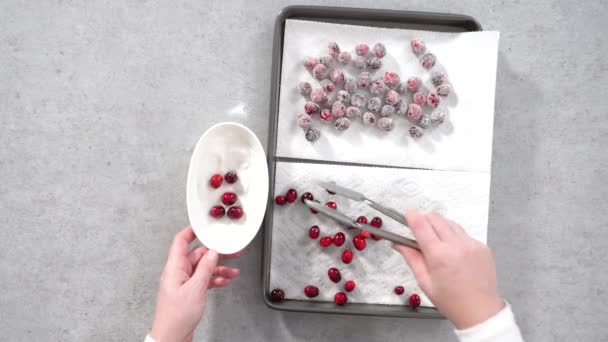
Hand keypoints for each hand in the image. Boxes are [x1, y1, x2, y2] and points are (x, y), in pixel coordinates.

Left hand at [150, 226, 240, 341]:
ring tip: (233, 272)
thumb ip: (205, 268)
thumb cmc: (177, 316)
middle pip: (198, 255)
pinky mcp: (189, 292)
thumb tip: (212, 253)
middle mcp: (178, 272)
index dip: (192, 231)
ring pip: (203, 268)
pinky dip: (214, 279)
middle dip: (215, 253)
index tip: (204, 225)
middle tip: (231, 250)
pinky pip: (203, 280)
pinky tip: (224, 281)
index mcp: (175, 267)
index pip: (181, 241)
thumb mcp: (195, 288)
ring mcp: (183, 282)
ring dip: (218, 269)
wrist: (172, 337)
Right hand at [394, 210, 503, 328]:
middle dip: (424, 220)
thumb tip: (398, 243)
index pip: (421, 225)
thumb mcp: (424, 281)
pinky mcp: (482, 246)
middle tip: (419, 231)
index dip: (411, 217)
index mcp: (439, 255)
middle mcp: (456, 246)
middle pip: (435, 218)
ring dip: (439, 226)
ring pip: (450, 223)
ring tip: (437, 244)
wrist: (480, 310)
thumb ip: (411, 258)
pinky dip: (454, 236)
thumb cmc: (452, 301)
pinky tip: (452, 251)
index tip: (407, 215)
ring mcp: (471, 244)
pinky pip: (463, 233)